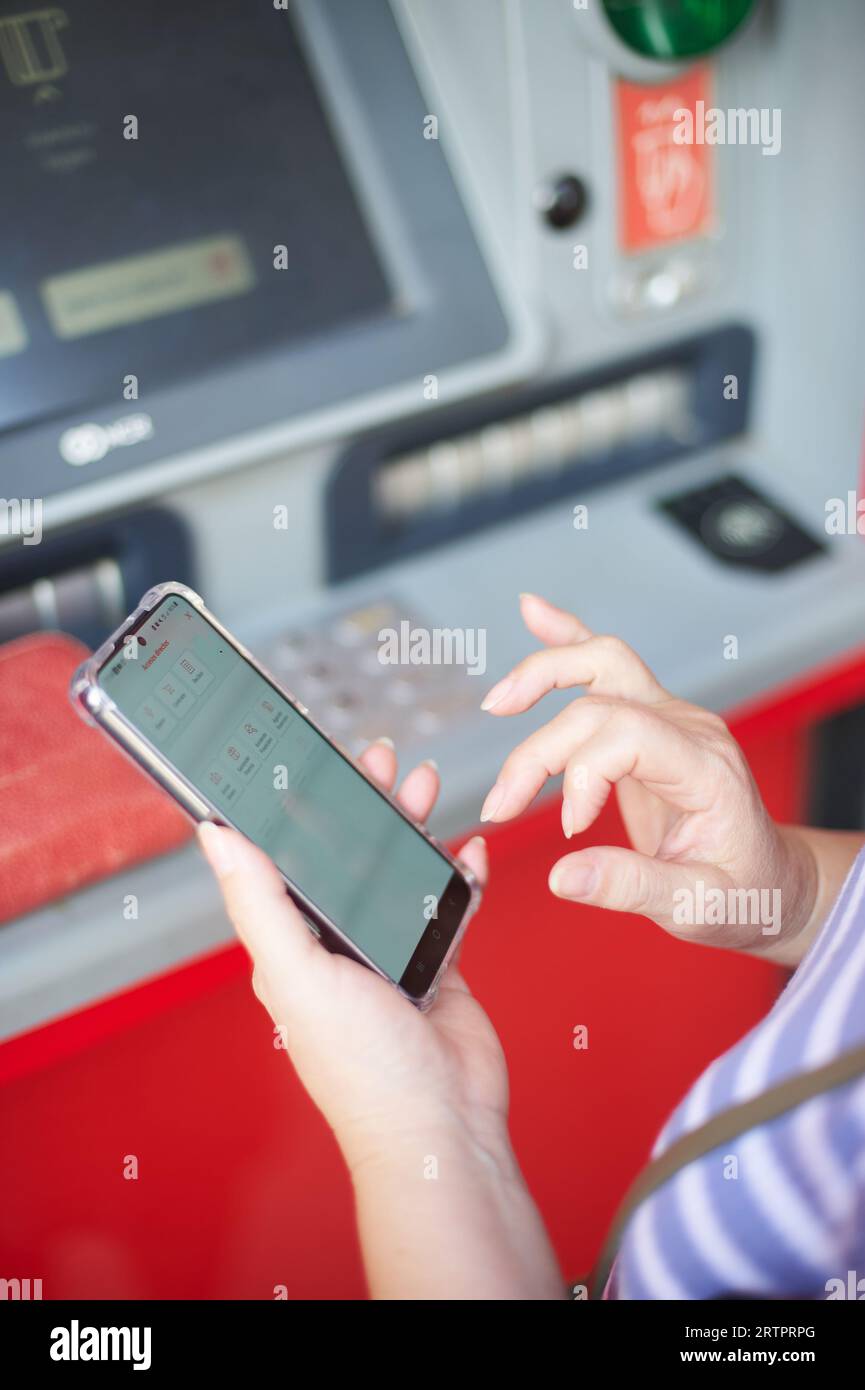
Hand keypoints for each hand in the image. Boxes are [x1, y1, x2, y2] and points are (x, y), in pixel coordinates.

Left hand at [197, 742, 507, 1168]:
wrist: (443, 1125)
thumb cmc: (364, 1069)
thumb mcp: (297, 975)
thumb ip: (260, 903)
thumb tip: (214, 835)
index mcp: (293, 947)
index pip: (284, 863)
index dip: (295, 810)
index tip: (307, 763)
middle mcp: (338, 946)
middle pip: (348, 855)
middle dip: (363, 803)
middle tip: (380, 759)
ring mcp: (392, 952)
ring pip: (398, 870)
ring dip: (410, 826)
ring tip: (424, 784)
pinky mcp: (439, 962)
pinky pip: (448, 902)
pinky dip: (460, 872)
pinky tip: (469, 849)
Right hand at [478, 594, 816, 959]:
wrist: (770, 878)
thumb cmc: (742, 891)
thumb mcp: (698, 906)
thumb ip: (631, 887)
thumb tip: (562, 876)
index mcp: (706, 769)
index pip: (626, 736)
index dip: (581, 776)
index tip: (568, 830)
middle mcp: (689, 728)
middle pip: (596, 706)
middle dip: (536, 753)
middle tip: (501, 806)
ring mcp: (670, 716)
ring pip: (601, 663)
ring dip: (543, 674)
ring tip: (498, 704)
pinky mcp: (648, 720)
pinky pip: (607, 665)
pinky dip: (567, 637)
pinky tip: (533, 613)